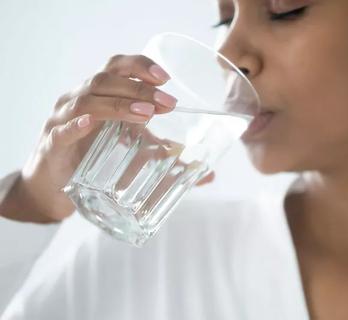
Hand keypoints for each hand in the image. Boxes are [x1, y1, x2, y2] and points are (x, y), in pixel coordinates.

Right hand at [1, 55, 214, 222]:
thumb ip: (169, 159)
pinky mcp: (53, 145)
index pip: (118, 67)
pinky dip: (74, 126)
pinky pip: (61, 131)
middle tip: (168, 103)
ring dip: (118, 104)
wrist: (56, 184)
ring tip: (146, 114)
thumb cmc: (96, 157)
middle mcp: (80, 99)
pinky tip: (89, 124)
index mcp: (100, 94)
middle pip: (106, 79)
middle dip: (139, 87)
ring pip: (87, 100)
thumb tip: (209, 175)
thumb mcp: (133, 151)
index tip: (166, 78)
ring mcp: (63, 120)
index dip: (140, 66)